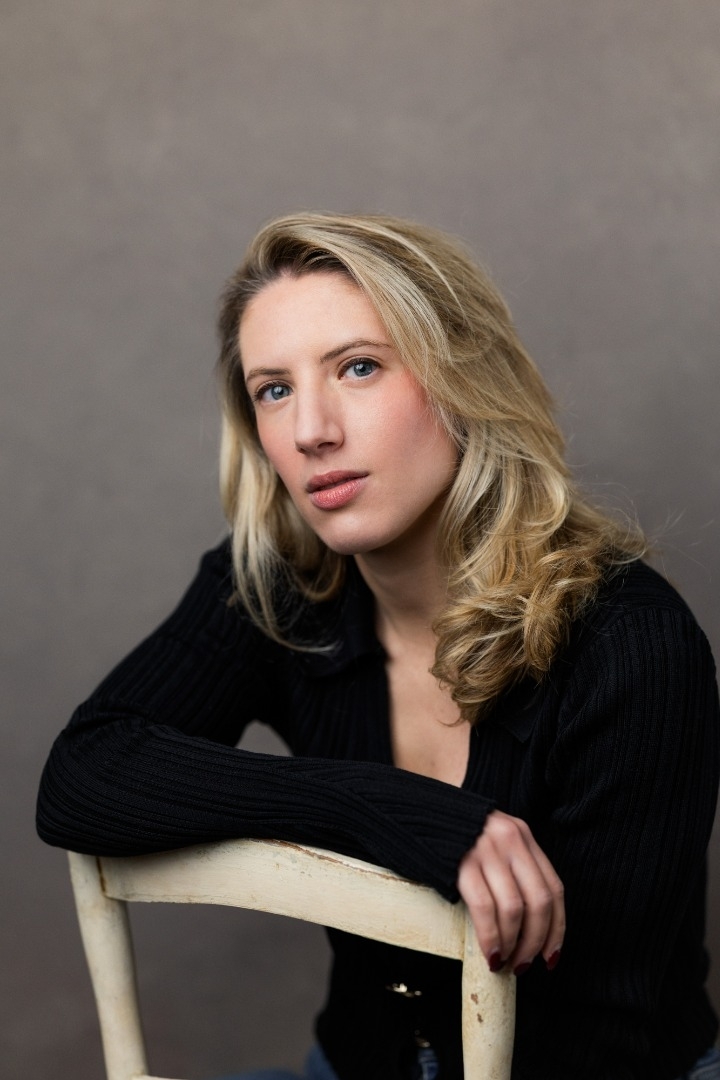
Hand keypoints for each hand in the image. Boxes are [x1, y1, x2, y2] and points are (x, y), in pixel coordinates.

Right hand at [457, 810, 564, 974]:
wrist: (418, 812)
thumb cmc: (456, 835)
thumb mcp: (494, 840)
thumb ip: (513, 868)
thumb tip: (528, 925)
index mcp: (523, 836)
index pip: (554, 889)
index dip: (557, 929)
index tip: (551, 956)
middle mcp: (511, 840)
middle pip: (539, 902)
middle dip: (535, 942)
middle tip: (523, 964)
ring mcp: (487, 849)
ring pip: (514, 909)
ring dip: (511, 944)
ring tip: (502, 960)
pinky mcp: (462, 861)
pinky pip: (484, 907)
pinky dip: (490, 937)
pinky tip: (488, 951)